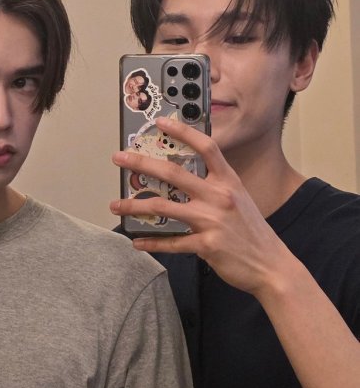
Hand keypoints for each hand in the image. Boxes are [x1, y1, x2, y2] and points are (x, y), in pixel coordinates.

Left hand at [110, 116, 293, 295]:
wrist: (273, 266)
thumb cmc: (253, 232)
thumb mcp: (239, 200)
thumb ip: (215, 188)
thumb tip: (184, 180)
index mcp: (228, 182)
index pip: (206, 147)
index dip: (183, 131)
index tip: (160, 122)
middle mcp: (219, 197)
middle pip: (173, 172)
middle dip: (141, 163)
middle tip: (119, 158)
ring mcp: (212, 221)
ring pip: (163, 207)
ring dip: (134, 206)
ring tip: (115, 206)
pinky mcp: (207, 245)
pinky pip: (171, 242)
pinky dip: (151, 242)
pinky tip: (137, 241)